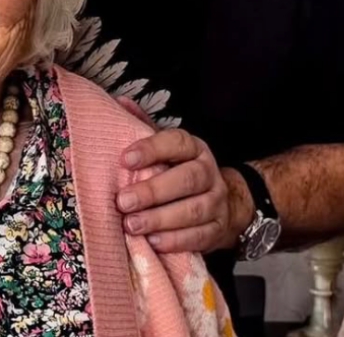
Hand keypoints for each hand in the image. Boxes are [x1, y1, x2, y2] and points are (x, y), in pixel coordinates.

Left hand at [116, 128, 250, 253]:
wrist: (224, 202)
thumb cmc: (179, 170)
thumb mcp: (166, 147)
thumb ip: (143, 126)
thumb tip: (120, 102)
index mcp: (194, 148)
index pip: (176, 142)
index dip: (152, 149)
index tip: (124, 159)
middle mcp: (209, 172)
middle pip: (187, 179)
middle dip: (153, 191)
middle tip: (123, 201)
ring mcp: (217, 202)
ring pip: (193, 210)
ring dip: (161, 219)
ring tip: (132, 225)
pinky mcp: (218, 229)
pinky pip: (199, 237)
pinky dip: (176, 241)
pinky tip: (153, 242)